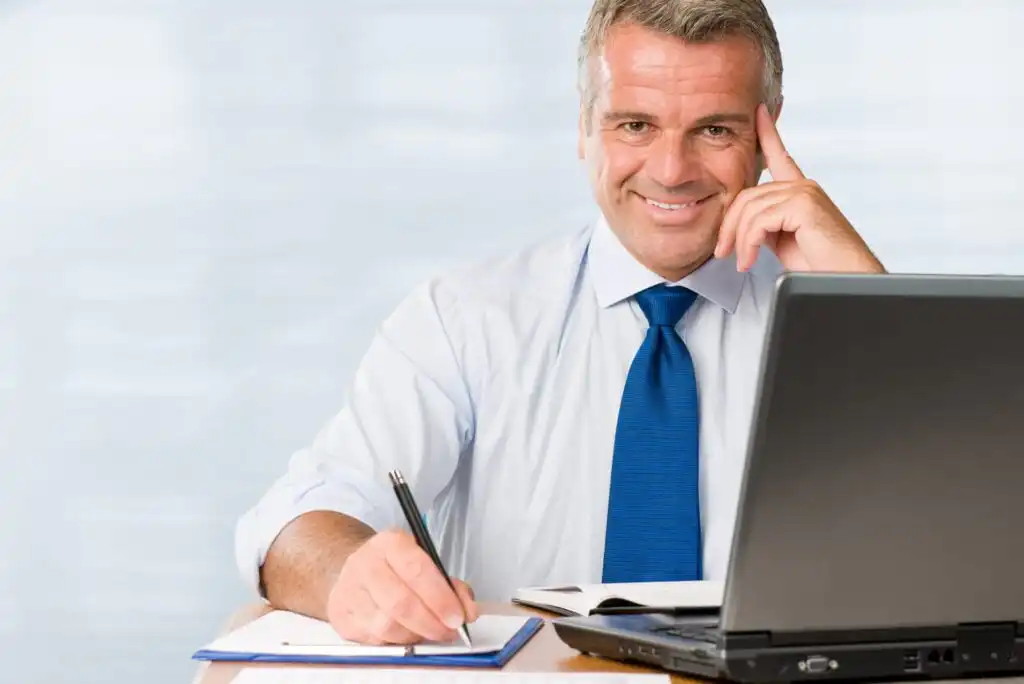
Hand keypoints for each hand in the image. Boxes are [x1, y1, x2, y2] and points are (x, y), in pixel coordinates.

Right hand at [325, 529, 478, 644]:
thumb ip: (450, 585)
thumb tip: (468, 611)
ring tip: (429, 633)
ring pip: (386, 626)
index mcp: (390, 544)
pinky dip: (397, 642)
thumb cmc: (394, 567)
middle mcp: (366, 564)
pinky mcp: (341, 616)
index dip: (440, 598)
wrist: (351, 570)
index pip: (417, 570)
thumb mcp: (423, 561)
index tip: (457, 617)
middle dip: (430, 622)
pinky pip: (374, 639)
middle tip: (448, 631)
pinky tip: (407, 634)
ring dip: (415, 636)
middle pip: (400, 602)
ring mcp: (349, 591)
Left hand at [714, 103, 884, 273]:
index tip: (758, 112)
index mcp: (800, 191)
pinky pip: (759, 221)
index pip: (780, 156)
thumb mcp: (783, 241)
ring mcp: (805, 193)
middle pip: (747, 195)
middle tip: (722, 252)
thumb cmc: (819, 265)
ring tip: (740, 262)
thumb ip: (765, 223)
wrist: (843, 279)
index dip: (767, 133)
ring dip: (738, 240)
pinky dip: (748, 244)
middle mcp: (804, 187)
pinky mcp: (804, 205)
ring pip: (750, 209)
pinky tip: (749, 260)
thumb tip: (742, 223)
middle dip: (729, 226)